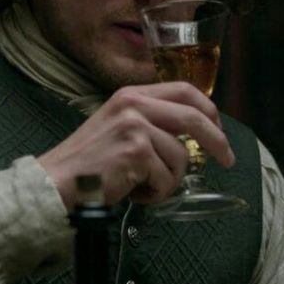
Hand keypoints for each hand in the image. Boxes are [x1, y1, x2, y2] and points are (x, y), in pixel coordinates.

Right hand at [37, 82, 234, 209]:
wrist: (56, 182)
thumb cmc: (88, 164)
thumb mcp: (118, 127)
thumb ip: (150, 122)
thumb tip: (190, 134)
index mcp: (131, 94)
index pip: (184, 89)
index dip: (208, 109)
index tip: (219, 129)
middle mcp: (134, 103)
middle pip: (194, 115)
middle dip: (217, 140)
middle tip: (227, 159)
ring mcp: (135, 126)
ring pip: (180, 156)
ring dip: (168, 180)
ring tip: (141, 186)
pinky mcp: (136, 151)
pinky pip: (167, 178)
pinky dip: (156, 194)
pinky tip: (133, 193)